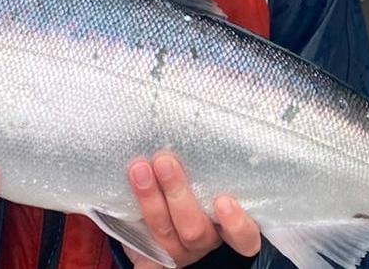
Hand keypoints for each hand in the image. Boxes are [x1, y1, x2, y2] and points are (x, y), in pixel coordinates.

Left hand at [124, 153, 260, 267]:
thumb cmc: (189, 185)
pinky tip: (123, 201)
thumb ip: (205, 164)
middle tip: (165, 161)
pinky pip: (142, 249)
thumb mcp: (204, 176)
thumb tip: (204, 115)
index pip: (245, 237)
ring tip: (138, 169)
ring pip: (165, 233)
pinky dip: (135, 226)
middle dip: (178, 195)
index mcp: (225, 226)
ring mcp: (177, 252)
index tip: (223, 200)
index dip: (237, 224)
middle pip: (196, 230)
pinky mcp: (151, 257)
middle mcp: (204, 241)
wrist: (156, 219)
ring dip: (150, 199)